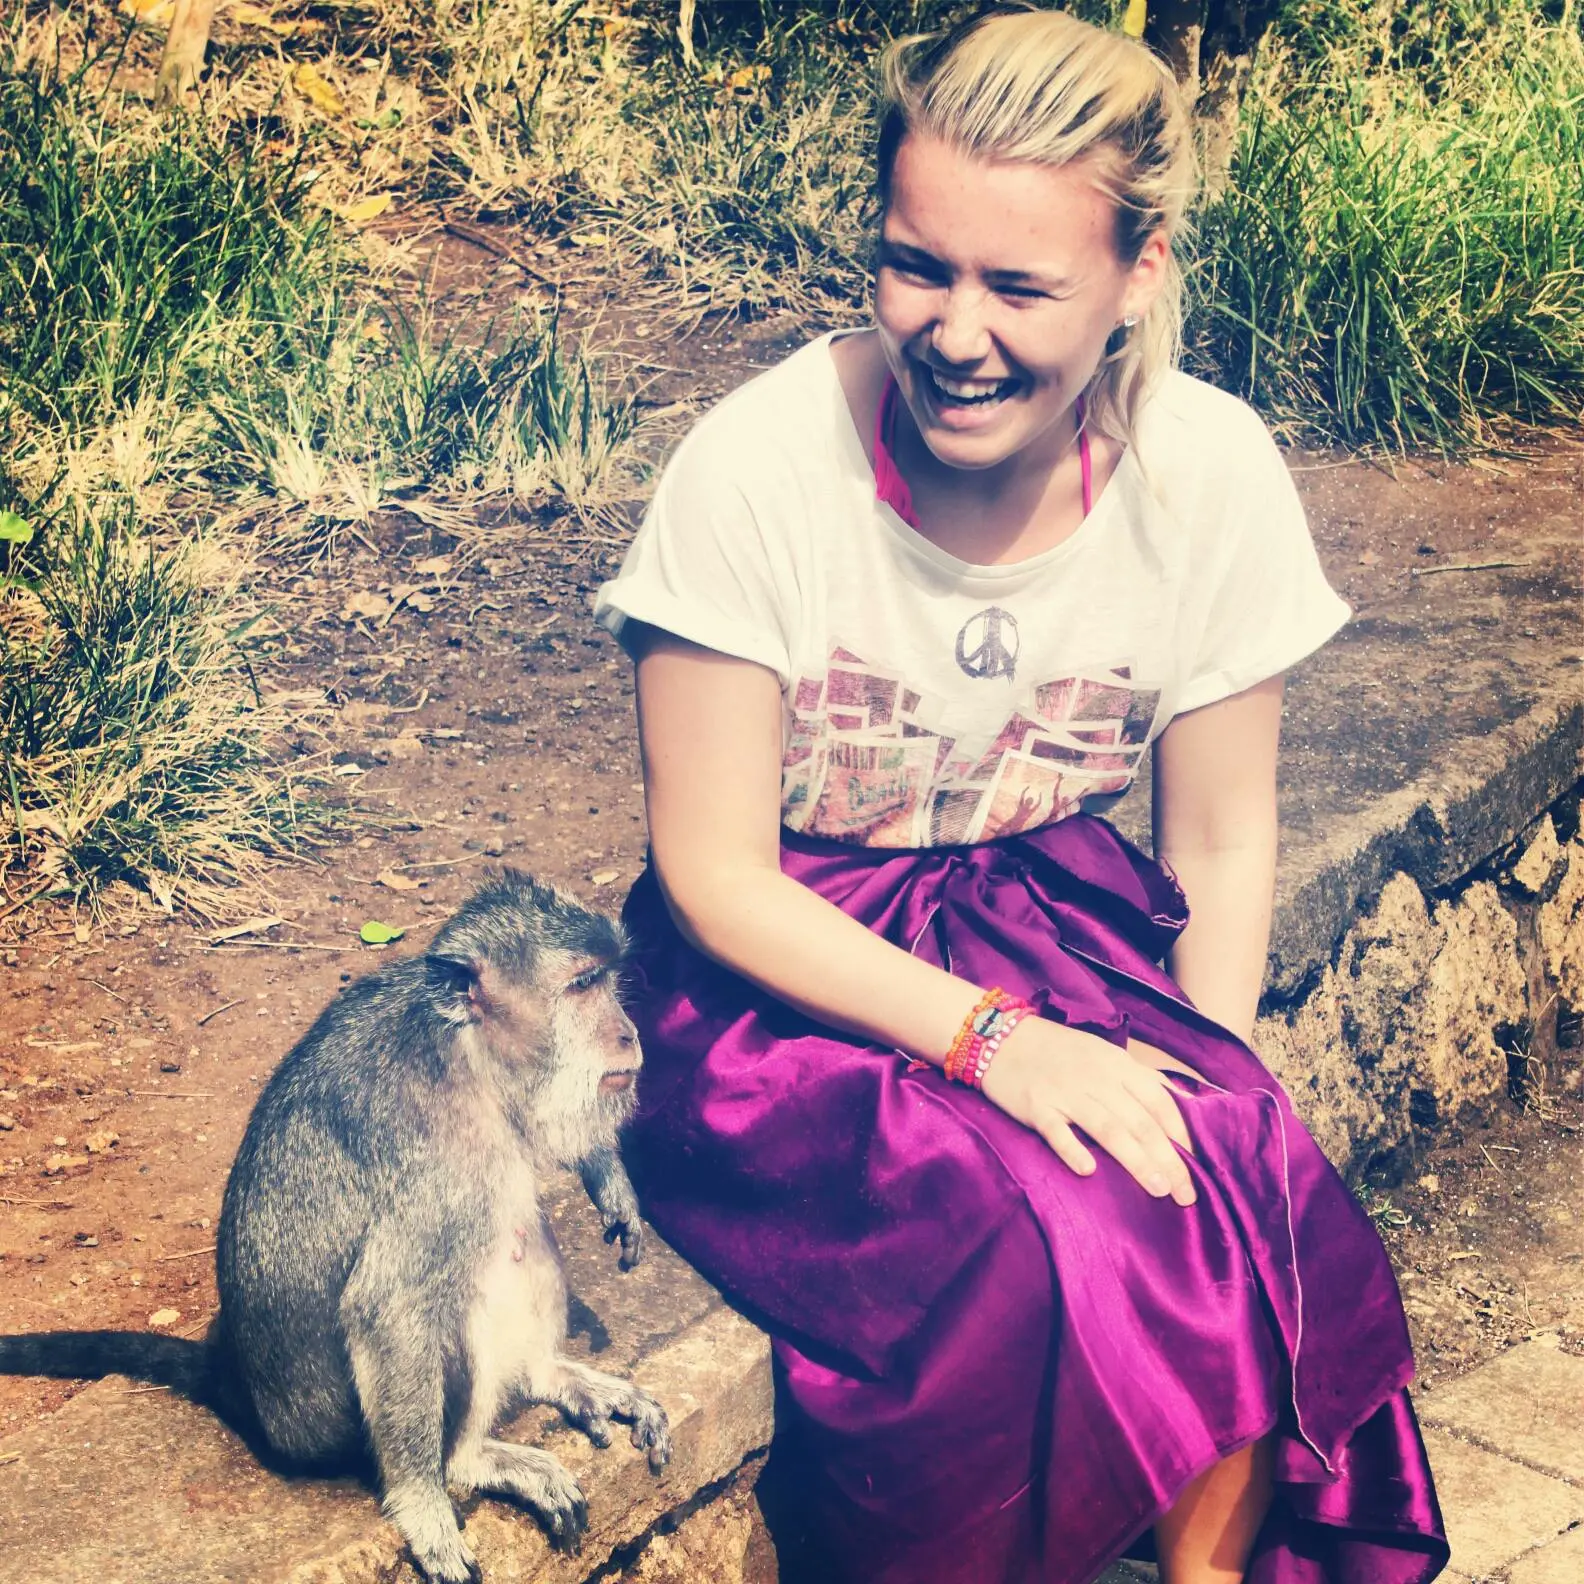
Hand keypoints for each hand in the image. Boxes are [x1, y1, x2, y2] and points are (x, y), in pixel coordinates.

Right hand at [978, 1018, 1196, 1205]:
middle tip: (1187, 1194)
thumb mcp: (1103, 1054)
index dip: (1182, 1134)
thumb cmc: (1059, 1051)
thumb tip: (1179, 1100)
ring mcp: (1066, 1092)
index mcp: (1117, 1064)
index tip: (1198, 1165)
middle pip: (1140, 1122)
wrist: (1002, 1037)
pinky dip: (1073, 1150)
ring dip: (1136, 1161)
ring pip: (1109, 1129)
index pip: (1159, 1101)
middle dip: (1168, 1159)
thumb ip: (1137, 1077)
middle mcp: (1097, 1078)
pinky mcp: (1036, 1106)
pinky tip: (1088, 1171)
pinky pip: (1057, 1131)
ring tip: (1159, 1189)